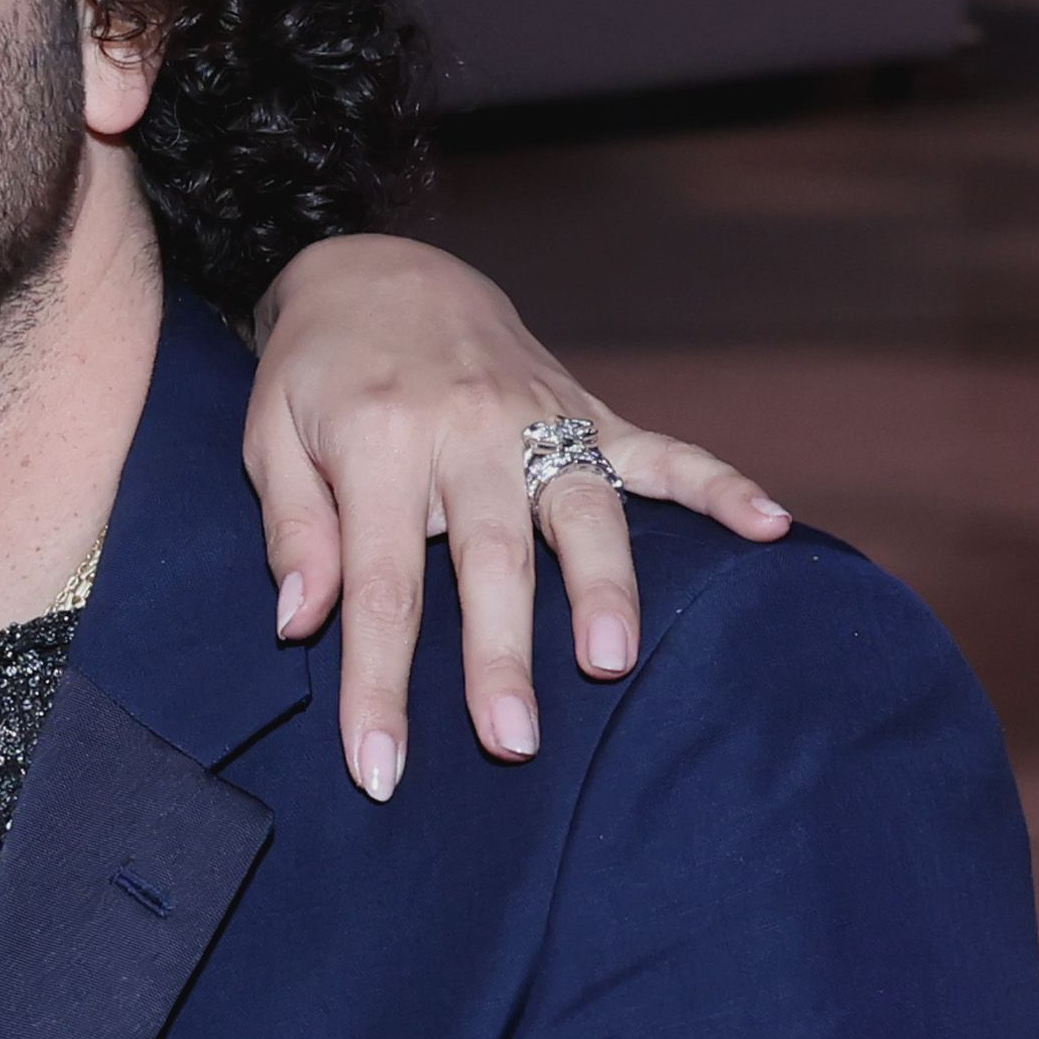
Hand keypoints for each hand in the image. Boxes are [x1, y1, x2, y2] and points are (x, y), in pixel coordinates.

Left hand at [243, 233, 790, 799]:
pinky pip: (660, 450)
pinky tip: (770, 526)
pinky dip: (717, 485)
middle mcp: (468, 429)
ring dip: (604, 587)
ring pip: (582, 508)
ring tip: (614, 664)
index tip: (379, 770)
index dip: (379, 684)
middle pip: (490, 558)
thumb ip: (293, 530)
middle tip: (513, 742)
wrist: (379, 268)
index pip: (379, 586)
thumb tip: (301, 624)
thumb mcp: (268, 437)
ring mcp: (538, 416)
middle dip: (503, 654)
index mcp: (380, 444)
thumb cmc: (316, 372)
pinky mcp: (586, 407)